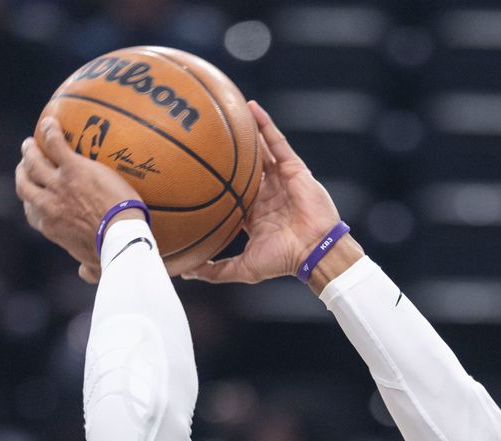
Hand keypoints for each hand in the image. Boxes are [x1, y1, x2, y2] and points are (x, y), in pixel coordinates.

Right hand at [16, 117, 140, 266]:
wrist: (121, 239)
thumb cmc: (112, 254)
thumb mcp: (96, 265)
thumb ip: (88, 268)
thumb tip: (85, 274)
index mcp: (50, 226)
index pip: (32, 211)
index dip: (30, 200)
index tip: (34, 195)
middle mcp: (47, 204)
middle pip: (25, 183)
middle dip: (23, 172)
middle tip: (27, 162)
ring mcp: (58, 185)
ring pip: (34, 162)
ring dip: (31, 150)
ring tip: (32, 142)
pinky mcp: (73, 169)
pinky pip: (55, 145)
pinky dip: (50, 133)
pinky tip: (51, 122)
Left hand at [181, 101, 360, 285]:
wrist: (314, 251)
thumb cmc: (283, 260)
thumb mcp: (243, 268)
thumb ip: (215, 270)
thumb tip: (186, 272)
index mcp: (255, 213)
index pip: (232, 191)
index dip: (216, 180)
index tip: (193, 168)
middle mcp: (267, 193)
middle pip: (244, 167)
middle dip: (228, 151)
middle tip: (204, 132)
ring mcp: (281, 179)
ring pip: (260, 150)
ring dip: (246, 131)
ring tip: (226, 110)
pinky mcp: (294, 169)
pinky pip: (278, 143)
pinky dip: (266, 125)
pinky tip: (251, 108)